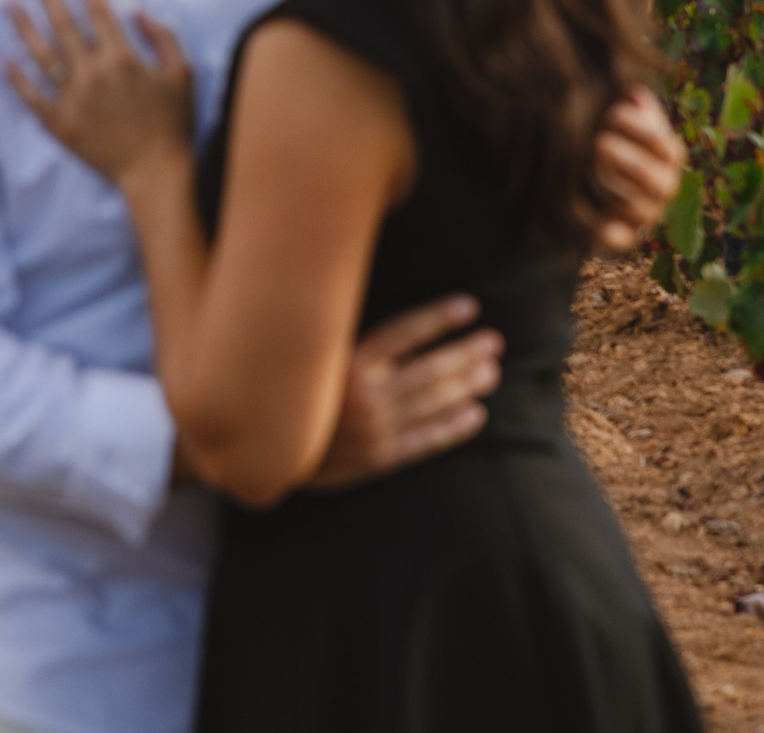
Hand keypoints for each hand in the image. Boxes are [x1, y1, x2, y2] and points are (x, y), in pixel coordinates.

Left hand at [6, 0, 194, 189]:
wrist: (155, 171)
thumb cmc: (172, 122)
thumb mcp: (181, 73)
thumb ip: (163, 38)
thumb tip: (137, 13)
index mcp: (121, 58)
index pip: (100, 13)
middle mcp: (92, 73)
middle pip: (63, 26)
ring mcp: (72, 98)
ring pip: (41, 55)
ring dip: (24, 27)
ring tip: (10, 5)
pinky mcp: (59, 123)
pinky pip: (32, 96)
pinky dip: (17, 79)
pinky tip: (5, 61)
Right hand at [308, 295, 502, 486]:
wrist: (269, 450)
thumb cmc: (293, 395)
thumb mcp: (314, 361)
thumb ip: (353, 344)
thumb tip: (403, 328)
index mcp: (347, 363)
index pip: (404, 332)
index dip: (438, 318)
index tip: (468, 305)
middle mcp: (366, 396)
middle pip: (429, 369)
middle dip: (466, 353)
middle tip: (494, 342)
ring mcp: (375, 429)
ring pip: (433, 403)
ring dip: (467, 386)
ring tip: (491, 372)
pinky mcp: (379, 459)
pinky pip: (426, 440)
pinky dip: (453, 427)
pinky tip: (474, 414)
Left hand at [586, 87, 684, 253]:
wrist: (584, 173)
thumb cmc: (608, 132)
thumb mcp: (616, 115)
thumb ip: (626, 102)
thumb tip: (632, 93)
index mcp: (667, 157)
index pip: (666, 147)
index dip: (643, 132)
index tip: (612, 114)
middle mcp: (663, 188)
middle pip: (660, 183)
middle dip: (631, 162)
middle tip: (598, 143)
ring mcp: (644, 214)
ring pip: (642, 211)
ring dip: (618, 192)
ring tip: (590, 172)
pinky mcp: (622, 236)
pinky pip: (621, 241)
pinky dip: (610, 235)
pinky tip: (595, 225)